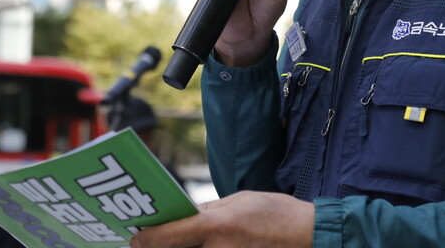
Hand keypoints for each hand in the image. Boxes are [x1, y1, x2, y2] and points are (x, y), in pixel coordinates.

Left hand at [130, 191, 313, 247]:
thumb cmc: (277, 215)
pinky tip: (209, 245)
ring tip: (185, 240)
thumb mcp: (240, 201)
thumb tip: (181, 216)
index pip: (162, 238)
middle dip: (161, 246)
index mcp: (213, 227)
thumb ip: (207, 212)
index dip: (143, 239)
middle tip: (149, 240)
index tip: (134, 237)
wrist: (309, 238)